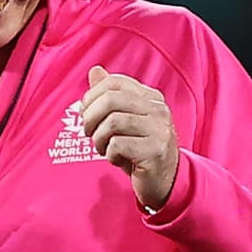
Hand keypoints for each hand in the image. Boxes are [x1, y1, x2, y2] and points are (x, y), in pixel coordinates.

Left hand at [80, 65, 178, 209]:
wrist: (165, 181)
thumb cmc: (139, 149)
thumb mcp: (124, 120)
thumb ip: (110, 96)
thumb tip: (95, 70)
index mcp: (151, 97)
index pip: (115, 83)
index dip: (92, 96)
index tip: (86, 112)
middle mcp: (158, 109)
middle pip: (111, 100)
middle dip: (91, 117)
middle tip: (89, 132)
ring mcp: (159, 130)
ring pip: (112, 123)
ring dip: (99, 139)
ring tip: (103, 148)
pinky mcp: (155, 151)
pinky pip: (118, 145)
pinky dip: (109, 154)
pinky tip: (116, 159)